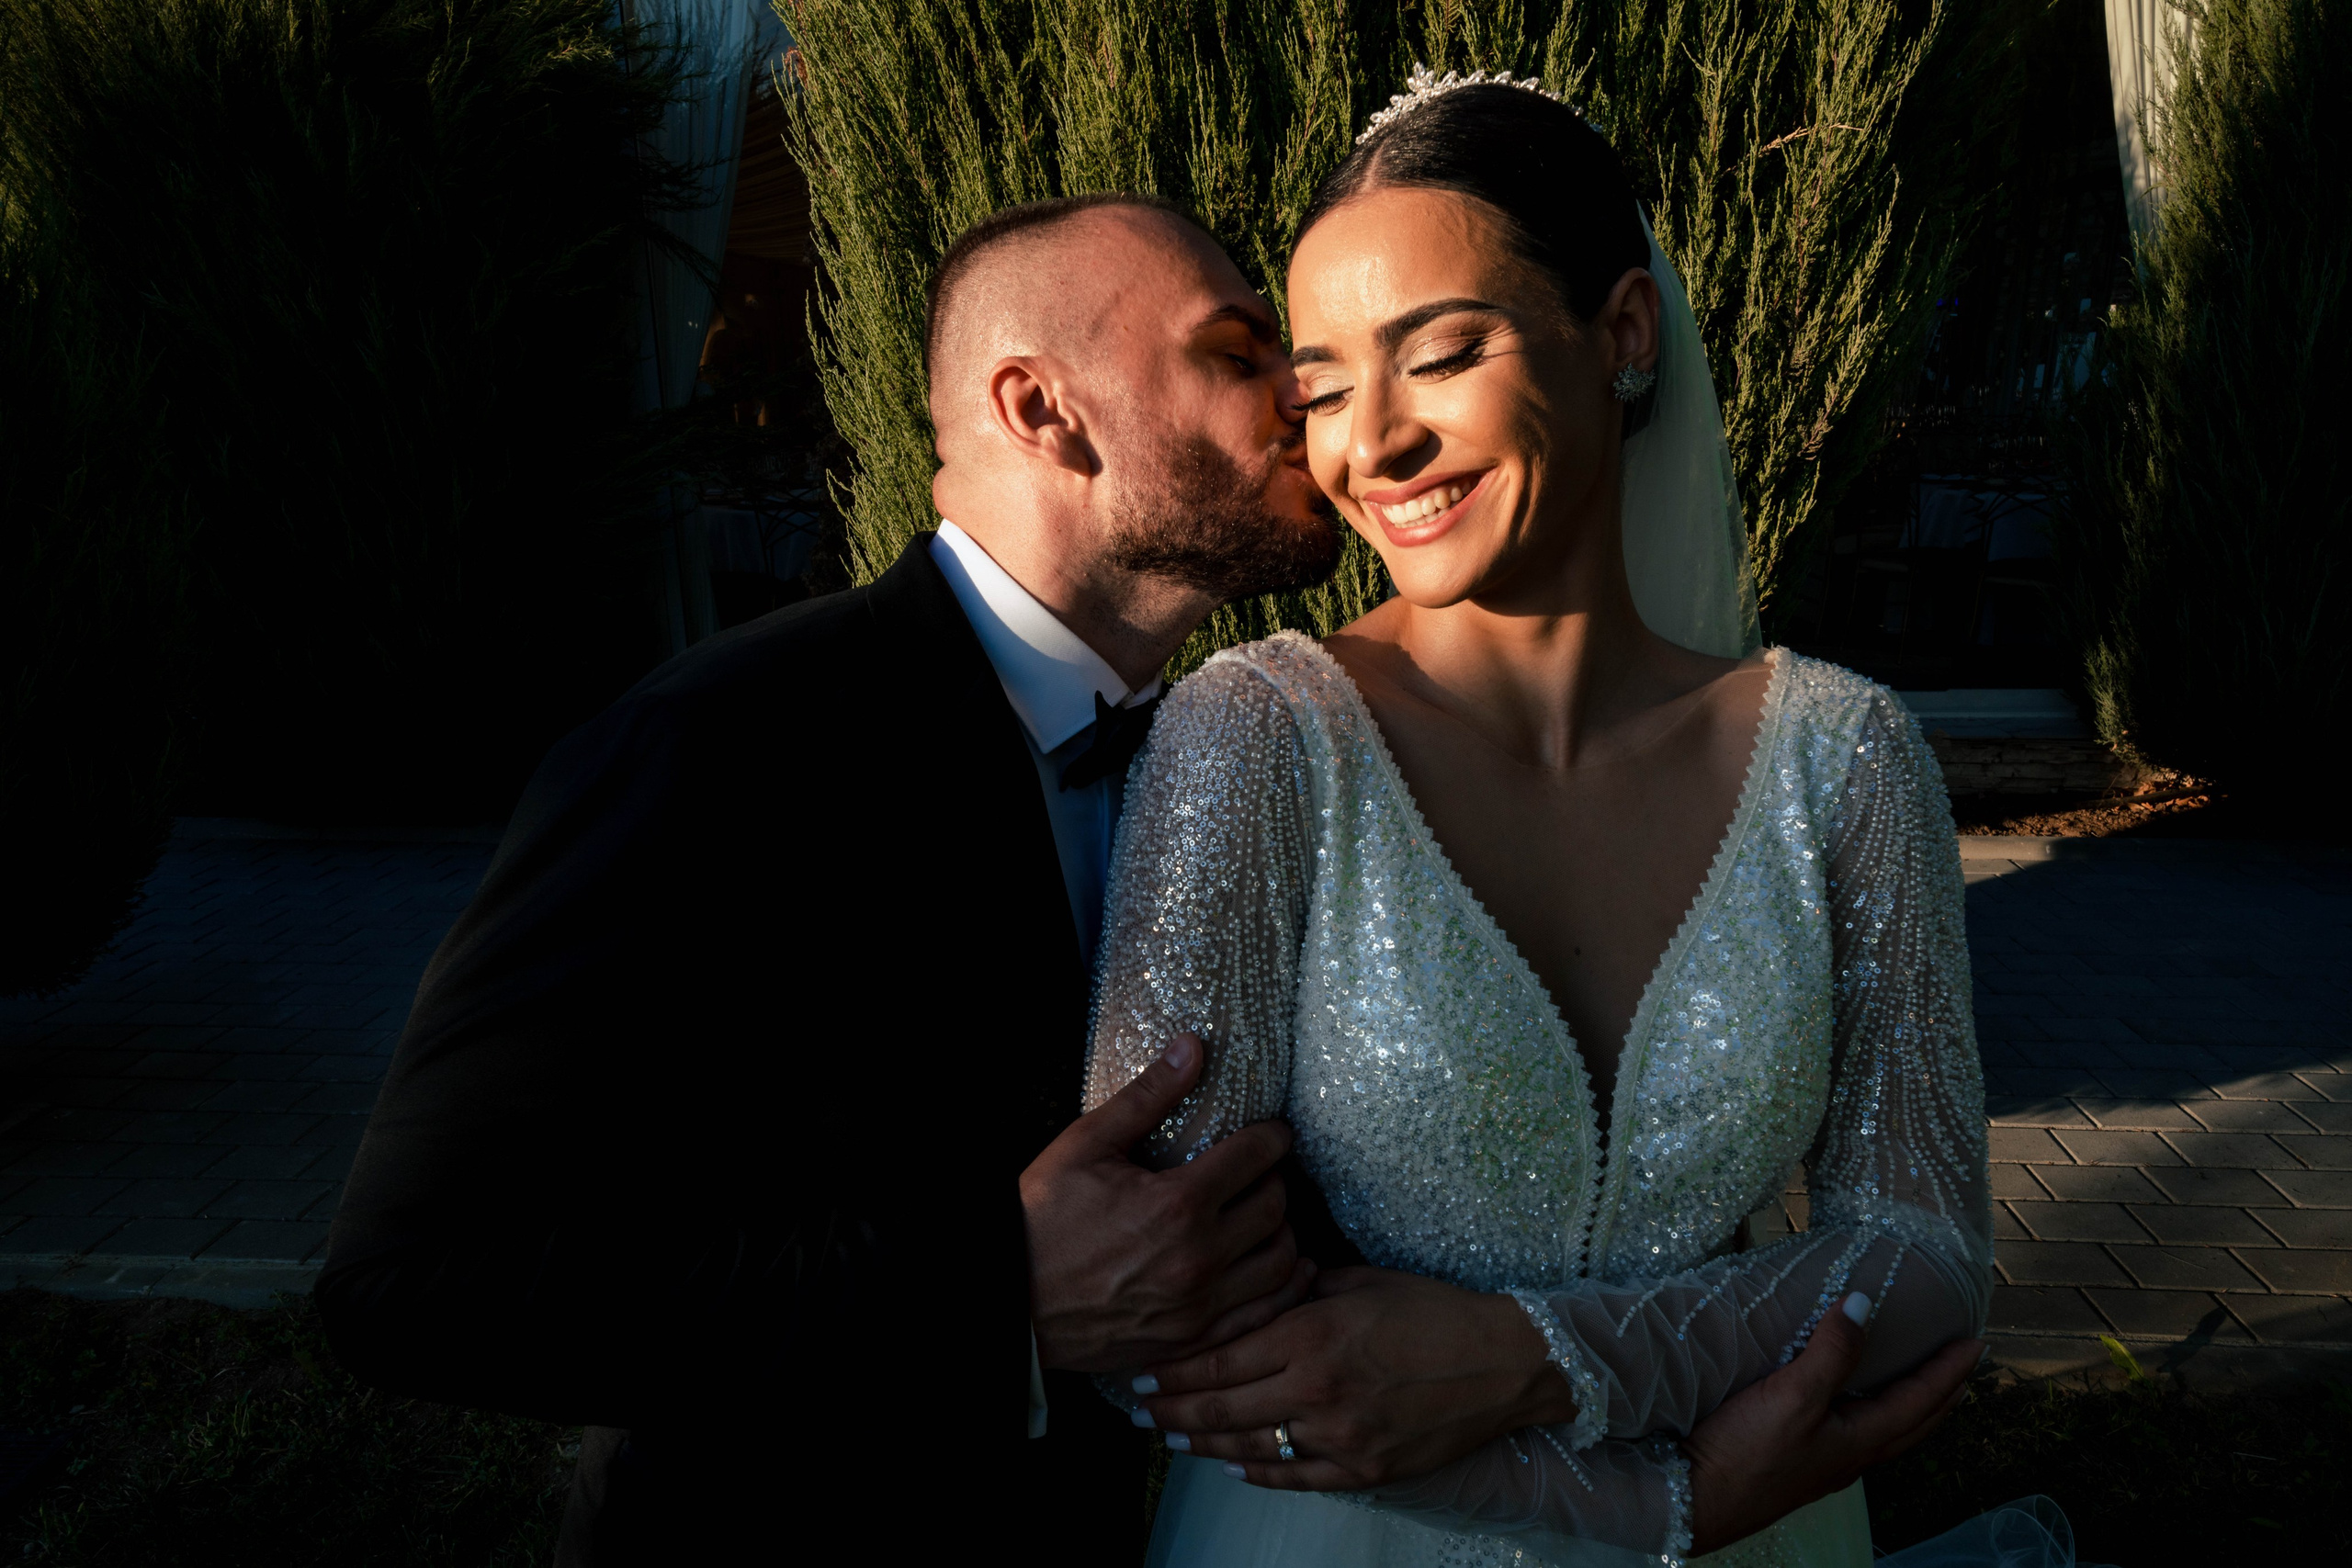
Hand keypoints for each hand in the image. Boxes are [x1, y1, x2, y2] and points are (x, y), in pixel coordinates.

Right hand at [1024, 1034, 1313, 1373]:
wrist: (1009, 1301)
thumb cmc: (1041, 1219)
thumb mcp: (1086, 1144)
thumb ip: (1147, 1096)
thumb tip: (1193, 1046)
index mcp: (1177, 1203)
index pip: (1255, 1157)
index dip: (1272, 1137)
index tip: (1273, 1133)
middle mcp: (1199, 1257)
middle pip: (1275, 1208)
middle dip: (1275, 1180)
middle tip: (1262, 1172)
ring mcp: (1199, 1305)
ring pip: (1281, 1263)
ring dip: (1282, 1232)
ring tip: (1266, 1216)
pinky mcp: (1192, 1339)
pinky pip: (1264, 1313)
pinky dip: (1283, 1287)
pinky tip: (1279, 1268)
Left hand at [1132, 1265, 1574, 1488]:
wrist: (1504, 1363)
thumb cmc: (1433, 1310)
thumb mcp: (1361, 1281)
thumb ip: (1302, 1290)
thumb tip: (1259, 1288)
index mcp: (1312, 1335)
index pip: (1222, 1357)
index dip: (1175, 1369)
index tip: (1143, 1371)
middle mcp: (1316, 1389)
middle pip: (1222, 1406)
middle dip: (1172, 1410)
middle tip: (1139, 1412)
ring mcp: (1339, 1436)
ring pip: (1249, 1445)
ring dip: (1202, 1443)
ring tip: (1171, 1439)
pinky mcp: (1364, 1470)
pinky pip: (1294, 1476)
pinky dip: (1256, 1471)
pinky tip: (1230, 1463)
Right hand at [1684, 1294, 1980, 1554]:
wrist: (1696, 1500)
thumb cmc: (1748, 1454)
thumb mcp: (1792, 1396)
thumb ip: (1831, 1353)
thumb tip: (1862, 1303)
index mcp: (1860, 1440)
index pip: (1919, 1400)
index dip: (1948, 1371)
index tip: (1975, 1342)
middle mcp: (1852, 1456)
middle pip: (1914, 1424)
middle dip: (1944, 1394)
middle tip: (1966, 1369)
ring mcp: (1826, 1463)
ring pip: (1888, 1433)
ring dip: (1914, 1408)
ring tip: (1922, 1387)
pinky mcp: (1800, 1463)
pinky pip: (1858, 1435)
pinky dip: (1876, 1414)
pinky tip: (1854, 1408)